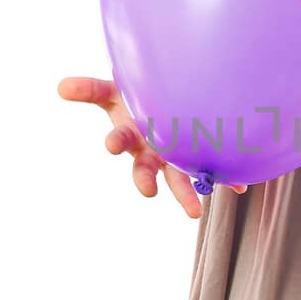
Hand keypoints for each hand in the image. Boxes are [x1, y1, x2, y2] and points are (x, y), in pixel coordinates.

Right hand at [57, 76, 247, 218]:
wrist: (164, 95)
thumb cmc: (134, 95)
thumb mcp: (111, 90)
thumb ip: (88, 89)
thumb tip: (59, 87)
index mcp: (131, 133)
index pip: (119, 139)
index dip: (115, 142)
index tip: (110, 145)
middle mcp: (151, 150)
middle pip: (148, 169)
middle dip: (146, 181)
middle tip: (147, 192)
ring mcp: (174, 154)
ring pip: (180, 176)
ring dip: (186, 193)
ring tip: (194, 213)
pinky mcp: (196, 154)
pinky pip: (211, 169)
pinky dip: (227, 178)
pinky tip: (241, 187)